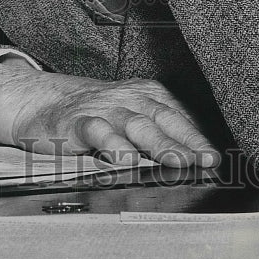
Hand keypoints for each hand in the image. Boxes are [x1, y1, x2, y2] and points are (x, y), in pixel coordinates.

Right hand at [0, 58, 220, 167]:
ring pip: (136, 125)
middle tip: (204, 160)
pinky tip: (125, 160)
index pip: (179, 116)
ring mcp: (104, 109)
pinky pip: (98, 131)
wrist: (43, 102)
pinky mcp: (78, 122)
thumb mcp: (131, 116)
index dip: (198, 137)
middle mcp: (129, 98)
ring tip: (177, 162)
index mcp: (147, 96)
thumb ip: (159, 134)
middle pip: (163, 120)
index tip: (215, 159)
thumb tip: (196, 161)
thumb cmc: (95, 115)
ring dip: (159, 144)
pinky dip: (113, 145)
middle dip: (186, 141)